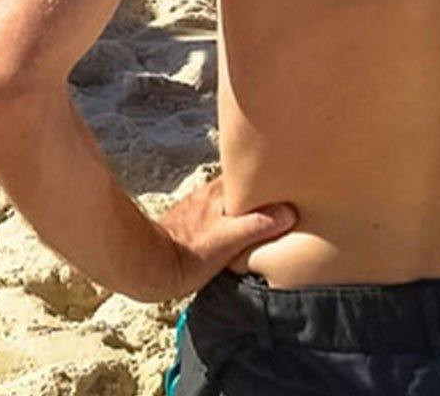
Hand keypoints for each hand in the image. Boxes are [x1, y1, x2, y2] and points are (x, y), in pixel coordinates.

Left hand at [148, 175, 296, 300]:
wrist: (150, 265)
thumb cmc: (189, 254)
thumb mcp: (229, 240)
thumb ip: (258, 225)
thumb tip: (288, 213)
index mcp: (220, 192)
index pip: (251, 175)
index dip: (270, 179)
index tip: (289, 184)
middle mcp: (209, 193)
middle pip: (242, 187)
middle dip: (259, 193)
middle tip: (283, 201)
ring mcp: (198, 206)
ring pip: (230, 200)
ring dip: (245, 207)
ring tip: (265, 218)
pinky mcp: (190, 221)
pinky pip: (219, 214)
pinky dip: (230, 219)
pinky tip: (236, 232)